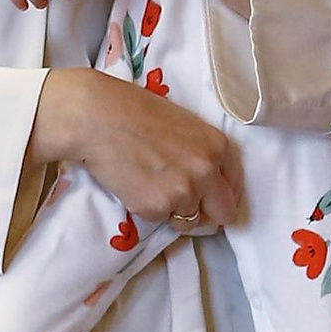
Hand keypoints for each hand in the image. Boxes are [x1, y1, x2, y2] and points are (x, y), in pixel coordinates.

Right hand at [31, 66, 243, 231]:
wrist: (96, 116)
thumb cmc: (133, 110)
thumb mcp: (183, 124)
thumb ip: (200, 152)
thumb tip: (205, 180)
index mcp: (218, 147)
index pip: (234, 187)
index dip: (218, 194)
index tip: (206, 197)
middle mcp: (207, 172)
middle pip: (222, 214)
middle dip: (206, 214)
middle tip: (184, 206)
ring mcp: (184, 193)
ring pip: (188, 221)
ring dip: (173, 211)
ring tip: (150, 186)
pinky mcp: (157, 208)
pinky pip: (159, 219)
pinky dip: (147, 208)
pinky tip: (133, 184)